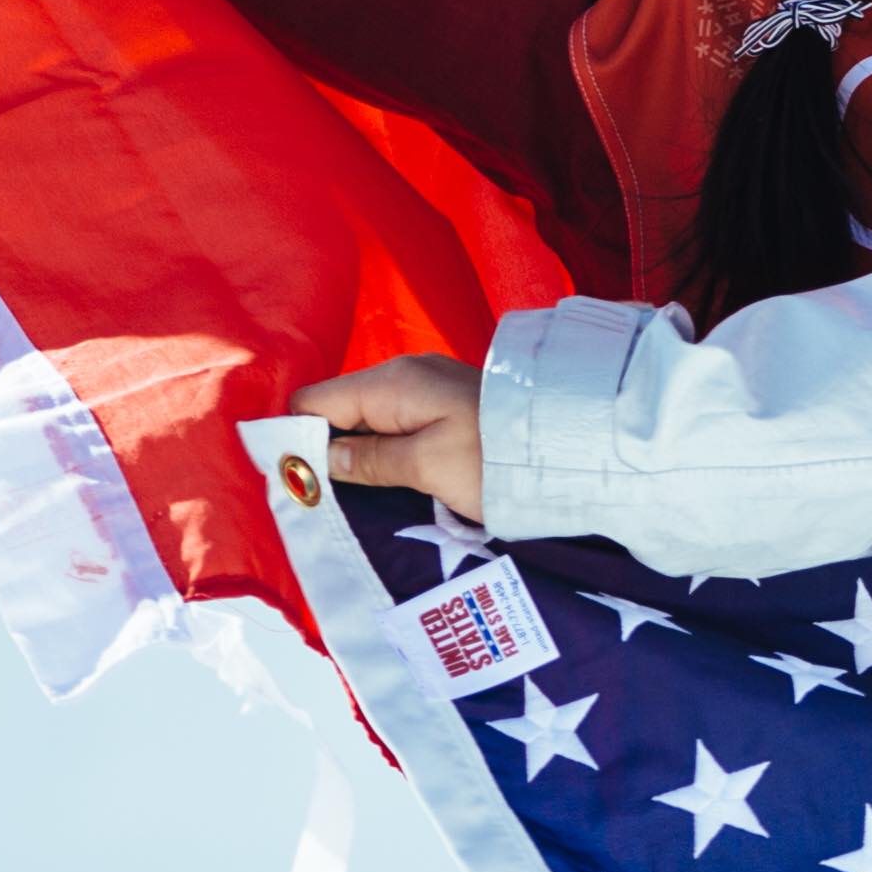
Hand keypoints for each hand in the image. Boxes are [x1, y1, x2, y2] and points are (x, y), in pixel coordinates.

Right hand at [307, 352, 487, 518]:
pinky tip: (393, 478)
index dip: (300, 439)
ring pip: (369, 420)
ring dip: (361, 455)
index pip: (315, 401)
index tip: (302, 482)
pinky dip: (388, 449)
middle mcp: (404, 374)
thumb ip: (369, 460)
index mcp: (392, 382)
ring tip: (360, 495)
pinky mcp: (446, 404)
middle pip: (340, 410)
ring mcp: (428, 386)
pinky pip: (398, 424)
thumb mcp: (427, 466)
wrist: (571, 450)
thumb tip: (316, 458)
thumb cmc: (494, 460)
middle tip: (331, 496)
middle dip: (330, 450)